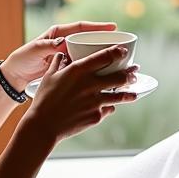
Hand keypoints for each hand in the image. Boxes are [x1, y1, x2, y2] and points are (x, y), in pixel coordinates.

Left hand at [0, 20, 118, 90]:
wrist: (16, 75)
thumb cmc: (23, 59)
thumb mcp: (34, 51)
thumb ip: (47, 46)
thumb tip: (61, 43)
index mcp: (58, 33)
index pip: (81, 27)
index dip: (97, 26)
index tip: (113, 27)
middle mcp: (65, 41)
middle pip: (89, 38)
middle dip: (105, 39)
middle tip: (122, 43)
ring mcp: (68, 53)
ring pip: (89, 51)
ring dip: (102, 54)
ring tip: (118, 57)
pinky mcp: (68, 65)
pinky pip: (84, 63)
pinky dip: (94, 66)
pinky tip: (104, 71)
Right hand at [20, 47, 138, 147]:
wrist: (43, 125)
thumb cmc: (44, 100)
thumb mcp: (48, 77)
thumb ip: (57, 63)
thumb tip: (60, 54)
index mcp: (78, 71)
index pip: (104, 57)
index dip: (117, 52)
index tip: (124, 51)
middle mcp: (90, 84)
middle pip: (118, 77)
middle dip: (129, 73)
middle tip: (135, 71)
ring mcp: (95, 101)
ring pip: (119, 96)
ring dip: (129, 93)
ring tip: (134, 92)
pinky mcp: (96, 116)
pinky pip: (108, 110)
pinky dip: (109, 108)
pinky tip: (112, 107)